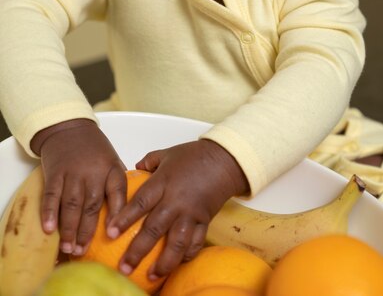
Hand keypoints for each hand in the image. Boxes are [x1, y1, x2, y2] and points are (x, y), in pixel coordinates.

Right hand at [31, 119, 126, 254]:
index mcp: (111, 168)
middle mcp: (93, 171)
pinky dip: (49, 212)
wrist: (68, 126)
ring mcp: (73, 172)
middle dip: (87, 231)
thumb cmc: (94, 148)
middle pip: (92, 204)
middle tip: (83, 251)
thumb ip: (117, 183)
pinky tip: (49, 229)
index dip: (117, 213)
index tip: (113, 234)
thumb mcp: (112, 160)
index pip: (118, 191)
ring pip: (72, 203)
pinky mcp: (55, 172)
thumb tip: (127, 212)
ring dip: (69, 228)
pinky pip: (51, 195)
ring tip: (68, 248)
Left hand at [107, 139, 248, 279]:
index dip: (124, 218)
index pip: (140, 202)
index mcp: (163, 182)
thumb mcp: (167, 153)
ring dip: (163, 262)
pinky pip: (195, 242)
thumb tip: (134, 169)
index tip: (110, 233)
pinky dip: (186, 255)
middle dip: (137, 250)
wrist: (224, 160)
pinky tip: (176, 265)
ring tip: (151, 276)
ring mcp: (191, 213)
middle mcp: (176, 200)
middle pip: (154, 228)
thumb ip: (149, 161)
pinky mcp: (204, 221)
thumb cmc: (194, 155)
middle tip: (124, 267)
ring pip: (176, 242)